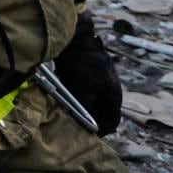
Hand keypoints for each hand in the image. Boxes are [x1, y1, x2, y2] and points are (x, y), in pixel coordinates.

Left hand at [53, 13, 122, 134]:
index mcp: (113, 93)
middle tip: (74, 128)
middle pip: (100, 111)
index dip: (101, 131)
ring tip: (65, 116)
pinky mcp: (83, 70)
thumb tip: (83, 123)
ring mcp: (96, 77)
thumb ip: (83, 107)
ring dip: (78, 108)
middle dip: (88, 120)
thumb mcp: (83, 89)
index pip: (111, 120)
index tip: (88, 138)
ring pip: (89, 100)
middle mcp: (108, 86)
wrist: (73, 35)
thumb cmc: (81, 63)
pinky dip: (71, 96)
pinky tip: (59, 99)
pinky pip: (79, 89)